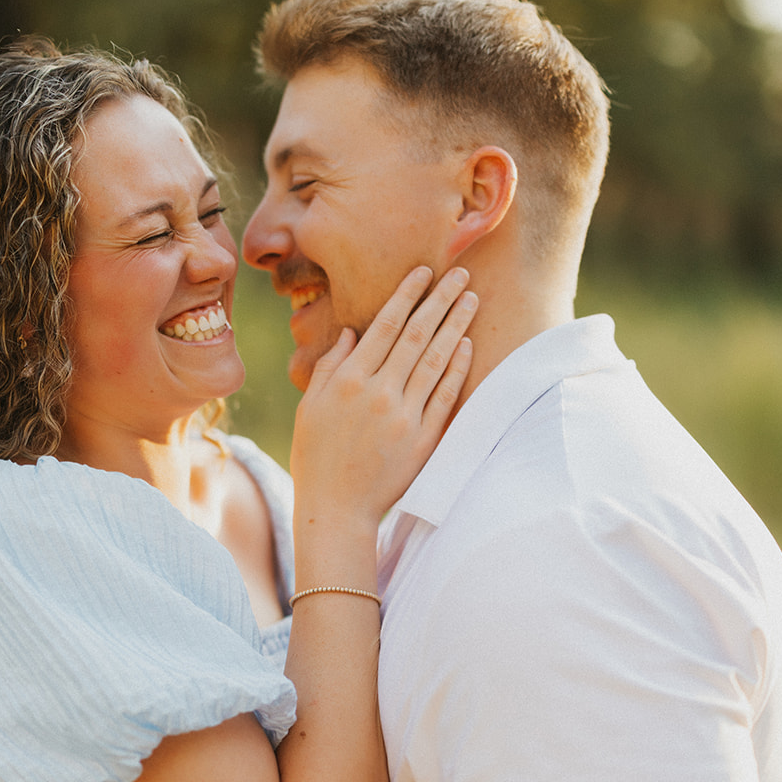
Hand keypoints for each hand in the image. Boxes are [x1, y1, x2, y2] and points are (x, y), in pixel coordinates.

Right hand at [290, 266, 475, 529]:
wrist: (337, 509)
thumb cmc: (317, 457)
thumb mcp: (309, 408)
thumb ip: (329, 367)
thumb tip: (351, 332)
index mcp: (347, 380)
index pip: (384, 326)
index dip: (406, 295)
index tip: (423, 272)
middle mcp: (378, 392)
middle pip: (415, 335)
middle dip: (439, 300)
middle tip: (461, 273)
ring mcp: (403, 416)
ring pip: (435, 360)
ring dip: (455, 326)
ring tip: (471, 299)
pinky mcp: (422, 439)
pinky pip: (445, 397)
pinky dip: (457, 369)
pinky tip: (467, 345)